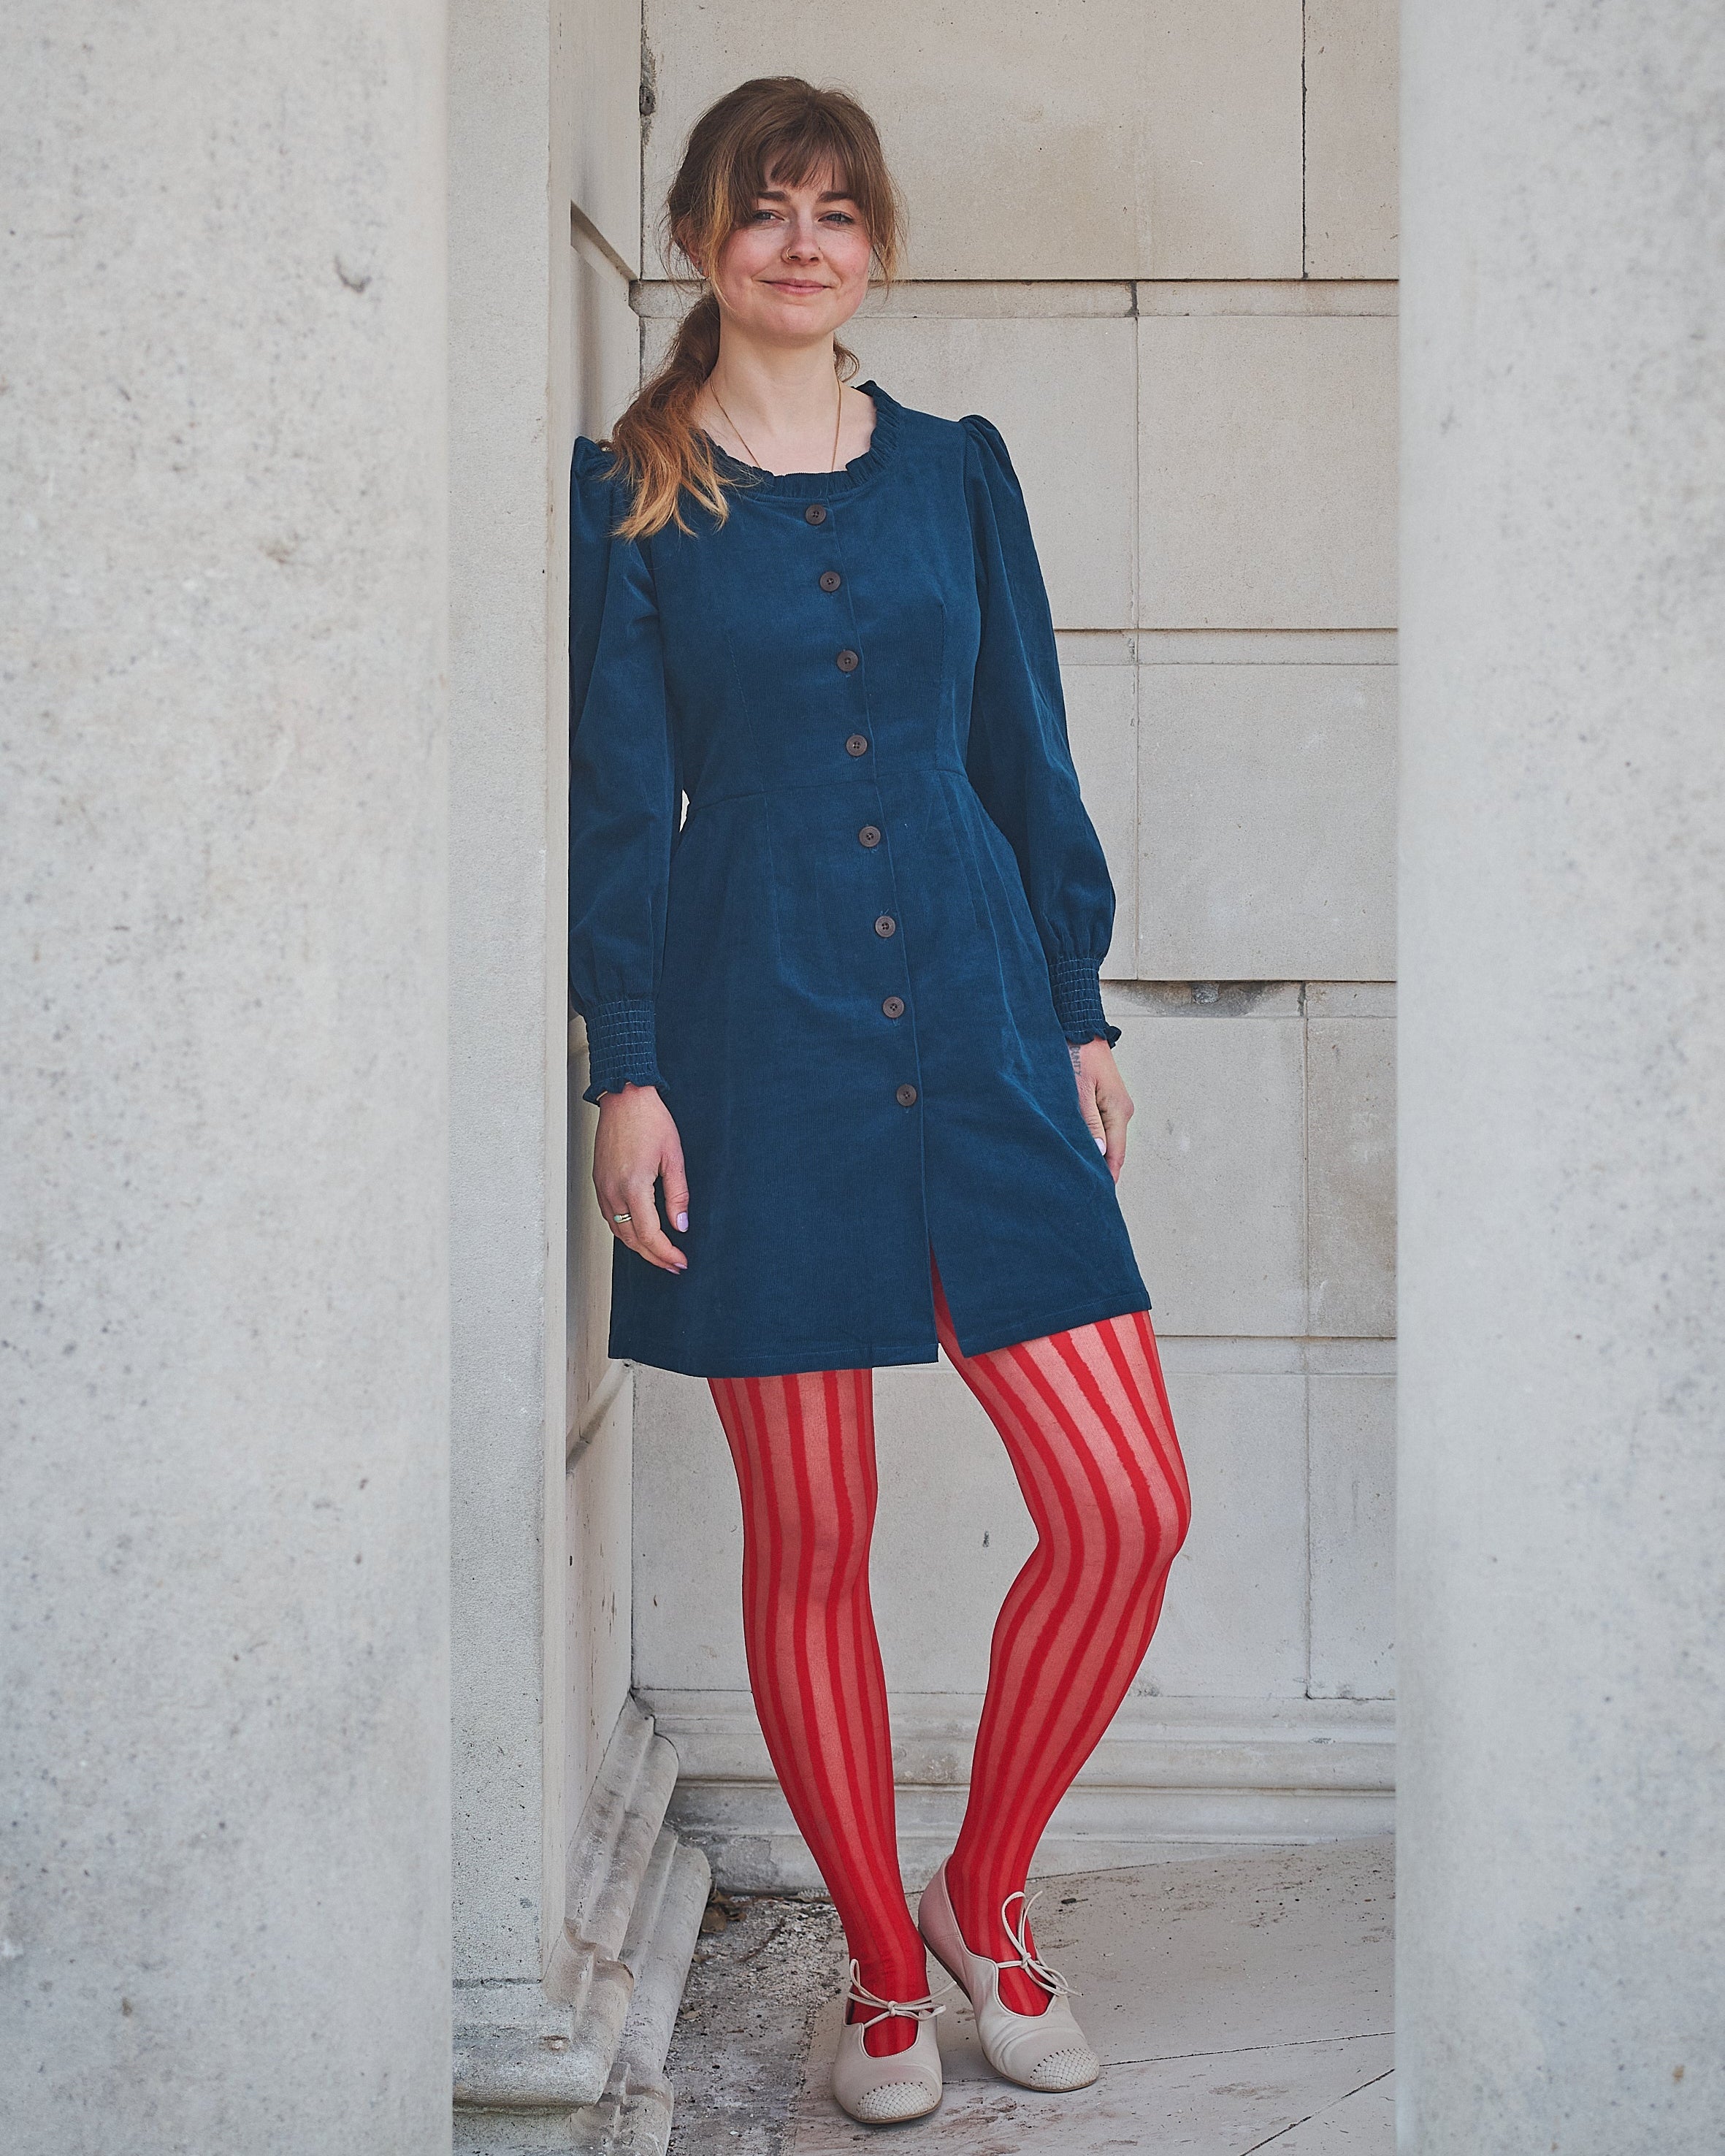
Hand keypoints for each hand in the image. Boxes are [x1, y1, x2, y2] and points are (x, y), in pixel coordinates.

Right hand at [593, 1084, 689, 1273]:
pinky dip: (624, 1231)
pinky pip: (609, 1217)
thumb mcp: (674, 1157)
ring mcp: (602, 1187)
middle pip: (632, 1239)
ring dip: (638, 1247)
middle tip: (673, 1265)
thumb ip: (678, 1195)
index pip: (650, 1234)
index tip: (680, 1261)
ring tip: (659, 1254)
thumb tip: (681, 1226)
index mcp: (634, 1186)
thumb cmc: (651, 1120)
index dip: (666, 1253)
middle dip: (654, 1256)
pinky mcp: (598, 1181)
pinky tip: (638, 1232)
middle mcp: (613, 1191)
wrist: (625, 1097)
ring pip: (618, 1231)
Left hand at [1070, 1038, 1132, 1182]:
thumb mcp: (1079, 1091)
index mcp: (1119, 1110)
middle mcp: (1122, 1110)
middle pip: (1113, 1150)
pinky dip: (1092, 1138)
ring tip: (1078, 1172)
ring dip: (1094, 1153)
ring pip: (1106, 1138)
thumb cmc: (1077, 1053)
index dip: (1107, 1176)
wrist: (1079, 1026)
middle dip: (1100, 1168)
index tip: (1098, 1195)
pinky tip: (1079, 1147)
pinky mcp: (1105, 1099)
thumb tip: (1098, 1153)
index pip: (1116, 1154)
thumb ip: (1088, 1123)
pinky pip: (1101, 1126)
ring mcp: (1115, 1105)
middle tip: (1082, 1188)